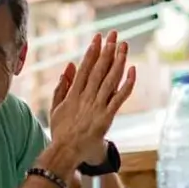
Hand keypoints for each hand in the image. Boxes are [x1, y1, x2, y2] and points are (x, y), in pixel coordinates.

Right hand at [48, 31, 136, 164]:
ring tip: (124, 46)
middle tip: (114, 34)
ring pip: (110, 79)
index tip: (98, 38)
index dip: (92, 51)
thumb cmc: (60, 132)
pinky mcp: (106, 117)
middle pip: (99, 69)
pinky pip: (119, 98)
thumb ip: (61, 86)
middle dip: (107, 50)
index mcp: (73, 94)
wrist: (65, 152)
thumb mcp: (56, 107)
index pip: (85, 67)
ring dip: (118, 61)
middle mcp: (86, 97)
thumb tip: (68, 66)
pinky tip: (133, 70)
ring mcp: (97, 106)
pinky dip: (127, 84)